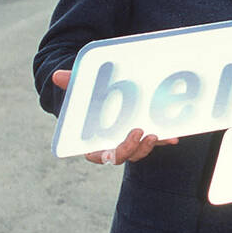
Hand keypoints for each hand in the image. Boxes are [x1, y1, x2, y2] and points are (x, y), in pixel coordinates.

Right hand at [51, 70, 178, 164]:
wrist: (109, 93)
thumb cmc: (92, 97)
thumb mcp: (84, 89)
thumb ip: (72, 83)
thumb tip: (57, 75)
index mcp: (95, 140)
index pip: (99, 156)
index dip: (107, 155)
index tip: (113, 147)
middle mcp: (114, 144)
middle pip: (123, 156)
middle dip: (132, 149)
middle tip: (140, 133)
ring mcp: (131, 141)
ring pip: (139, 151)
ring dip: (148, 147)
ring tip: (156, 135)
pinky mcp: (146, 135)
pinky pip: (156, 141)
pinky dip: (165, 139)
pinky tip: (174, 136)